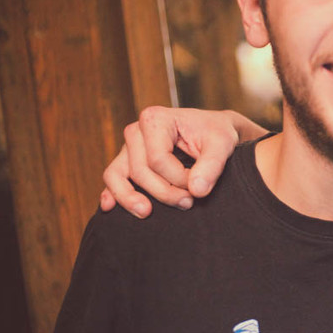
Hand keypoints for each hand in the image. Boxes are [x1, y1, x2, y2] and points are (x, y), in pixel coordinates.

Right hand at [99, 107, 257, 217]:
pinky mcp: (126, 162)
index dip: (178, 179)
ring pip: (117, 176)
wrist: (214, 133)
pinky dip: (111, 193)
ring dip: (129, 198)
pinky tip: (109, 207)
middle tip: (188, 203)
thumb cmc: (217, 134)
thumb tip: (196, 190)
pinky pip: (112, 178)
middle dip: (164, 192)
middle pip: (140, 171)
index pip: (158, 159)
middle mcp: (136, 131)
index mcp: (155, 119)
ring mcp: (128, 147)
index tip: (199, 186)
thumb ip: (212, 165)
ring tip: (146, 213)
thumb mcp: (222, 145)